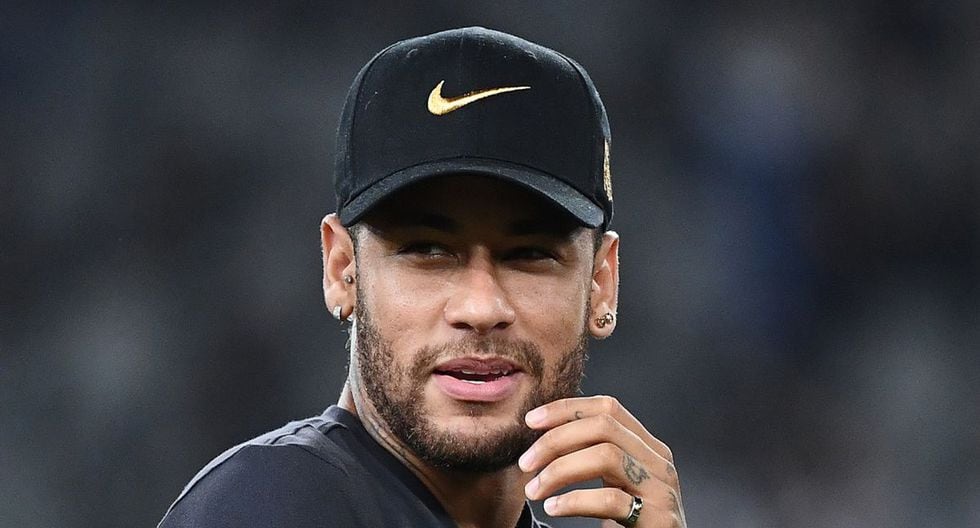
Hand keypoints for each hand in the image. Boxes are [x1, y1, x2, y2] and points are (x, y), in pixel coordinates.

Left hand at [519, 396, 685, 527]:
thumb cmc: (631, 522)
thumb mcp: (617, 482)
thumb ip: (594, 456)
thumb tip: (543, 434)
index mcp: (648, 447)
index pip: (608, 408)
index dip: (566, 408)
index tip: (529, 421)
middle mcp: (659, 462)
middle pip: (604, 427)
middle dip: (556, 440)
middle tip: (525, 463)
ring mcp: (662, 490)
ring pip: (606, 456)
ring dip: (559, 470)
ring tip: (534, 490)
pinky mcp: (658, 519)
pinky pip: (611, 500)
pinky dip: (575, 501)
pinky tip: (553, 508)